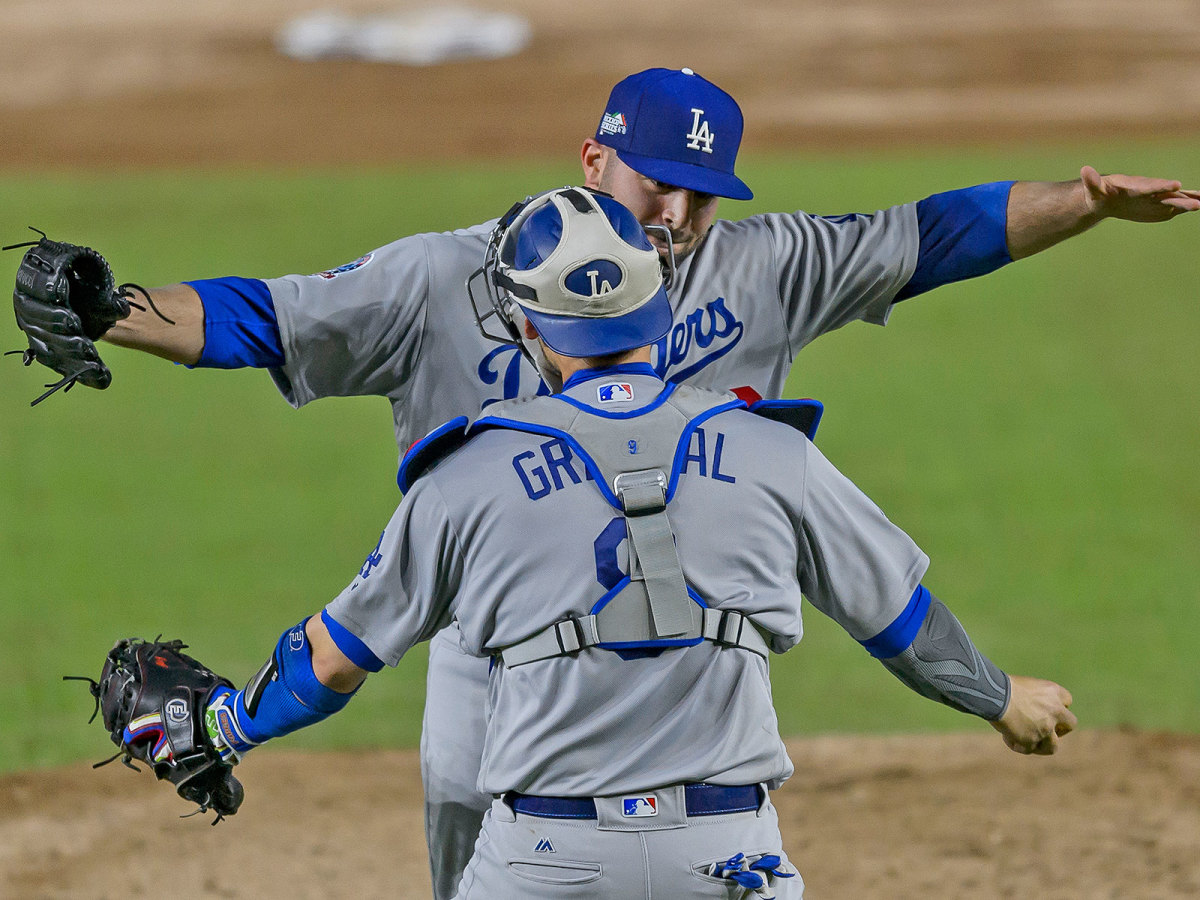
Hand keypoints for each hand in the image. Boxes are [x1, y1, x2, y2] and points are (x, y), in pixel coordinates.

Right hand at [990, 675, 1075, 755]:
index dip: (1057, 707)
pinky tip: (1007, 737)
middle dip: (1060, 729)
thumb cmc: (1002, 686)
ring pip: (1052, 746)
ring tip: (1025, 741)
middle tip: (1046, 729)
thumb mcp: (1025, 686)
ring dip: (1040, 745)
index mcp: (1053, 691)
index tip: (1046, 710)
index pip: (1067, 701)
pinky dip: (1018, 745)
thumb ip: (1035, 699)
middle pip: (1070, 724)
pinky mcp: (1032, 740)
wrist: (994, 695)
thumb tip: (1031, 711)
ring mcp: (1046, 728)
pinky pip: (1028, 749)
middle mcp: (1055, 710)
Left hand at [1081, 165, 1199, 221]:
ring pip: (1173, 200)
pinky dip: (1185, 207)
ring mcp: (1155, 198)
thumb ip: (1091, 181)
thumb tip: (1084, 170)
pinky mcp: (1158, 207)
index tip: (1176, 185)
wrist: (1106, 199)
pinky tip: (1198, 205)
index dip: (1162, 186)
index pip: (1150, 186)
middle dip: (1181, 197)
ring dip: (1187, 202)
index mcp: (1135, 186)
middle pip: (1167, 194)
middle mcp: (1149, 191)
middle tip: (1197, 200)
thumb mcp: (1093, 189)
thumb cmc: (1098, 194)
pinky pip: (1173, 207)